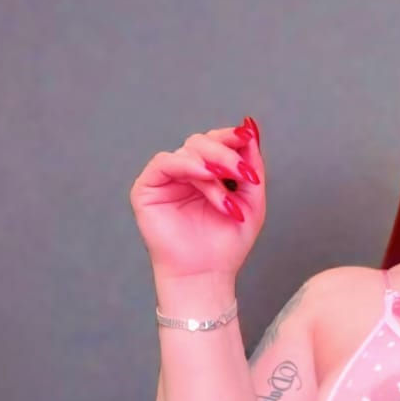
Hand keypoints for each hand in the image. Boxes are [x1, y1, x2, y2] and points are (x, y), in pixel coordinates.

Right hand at [128, 117, 265, 278]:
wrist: (207, 274)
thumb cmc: (227, 243)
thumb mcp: (252, 200)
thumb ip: (251, 164)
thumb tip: (250, 126)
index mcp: (209, 173)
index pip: (218, 142)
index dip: (233, 137)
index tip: (248, 137)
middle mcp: (186, 172)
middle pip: (203, 141)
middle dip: (226, 153)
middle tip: (244, 173)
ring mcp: (167, 179)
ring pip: (188, 151)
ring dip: (214, 168)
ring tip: (228, 195)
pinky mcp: (147, 188)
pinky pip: (164, 162)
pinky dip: (188, 165)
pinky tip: (206, 177)